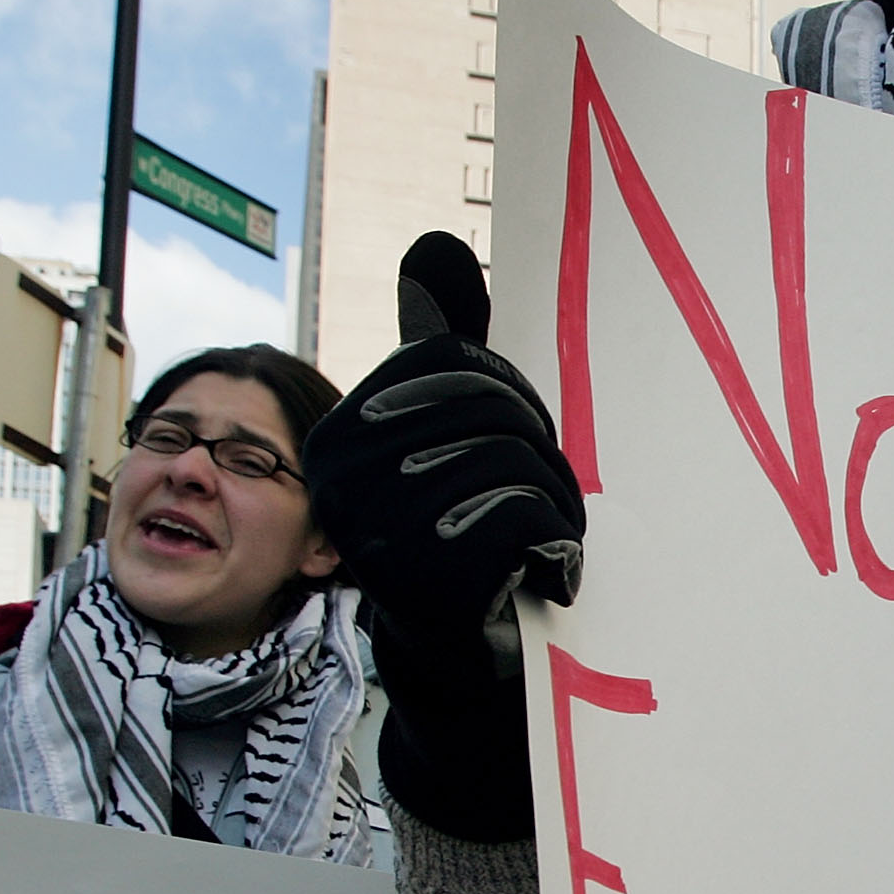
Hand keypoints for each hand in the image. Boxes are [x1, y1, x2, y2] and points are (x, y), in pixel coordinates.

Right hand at [306, 232, 585, 670]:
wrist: (456, 648)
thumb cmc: (455, 527)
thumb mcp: (435, 433)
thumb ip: (434, 349)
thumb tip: (436, 246)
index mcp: (337, 436)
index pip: (449, 362)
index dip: (509, 391)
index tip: (517, 436)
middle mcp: (343, 479)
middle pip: (490, 411)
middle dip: (538, 452)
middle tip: (540, 497)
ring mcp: (381, 529)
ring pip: (516, 463)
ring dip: (554, 501)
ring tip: (540, 536)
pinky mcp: (431, 579)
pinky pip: (527, 517)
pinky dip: (555, 541)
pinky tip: (543, 568)